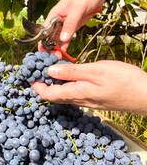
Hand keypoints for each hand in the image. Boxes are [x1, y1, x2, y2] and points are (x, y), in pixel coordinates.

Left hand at [31, 60, 146, 114]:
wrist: (146, 95)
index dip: (35, 85)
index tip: (29, 74)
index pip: (47, 94)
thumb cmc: (123, 81)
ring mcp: (86, 99)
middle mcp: (78, 99)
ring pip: (62, 92)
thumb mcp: (96, 71)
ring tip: (48, 66)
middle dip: (42, 82)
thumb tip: (49, 71)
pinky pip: (73, 91)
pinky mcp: (93, 97)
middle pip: (53, 94)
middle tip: (37, 68)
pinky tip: (67, 71)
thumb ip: (71, 71)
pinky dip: (65, 81)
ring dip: (53, 81)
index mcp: (76, 93)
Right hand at [38, 0, 103, 52]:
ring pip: (58, 39)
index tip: (42, 52)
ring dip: (57, 48)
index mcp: (54, 14)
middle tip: (52, 58)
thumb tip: (63, 39)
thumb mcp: (78, 9)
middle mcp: (57, 20)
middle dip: (49, 48)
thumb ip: (70, 24)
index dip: (42, 42)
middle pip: (50, 36)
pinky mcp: (73, 26)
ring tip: (57, 58)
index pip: (44, 30)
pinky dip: (65, 45)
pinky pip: (67, 38)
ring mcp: (65, 24)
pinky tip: (64, 53)